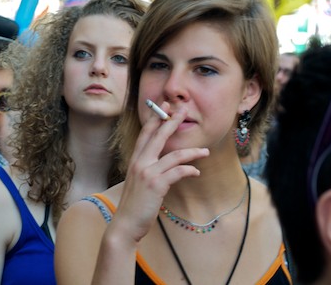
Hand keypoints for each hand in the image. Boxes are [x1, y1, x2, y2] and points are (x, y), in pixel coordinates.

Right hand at [112, 103, 208, 242]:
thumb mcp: (138, 182)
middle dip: (171, 121)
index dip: (155, 118)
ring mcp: (147, 173)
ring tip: (205, 151)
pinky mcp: (156, 185)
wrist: (125, 224)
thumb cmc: (134, 204)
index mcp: (135, 160)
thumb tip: (164, 163)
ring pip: (174, 155)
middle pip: (158, 136)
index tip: (164, 106)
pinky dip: (189, 170)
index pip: (145, 134)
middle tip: (183, 110)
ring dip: (192, 152)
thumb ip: (148, 169)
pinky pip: (178, 172)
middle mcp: (139, 163)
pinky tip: (196, 172)